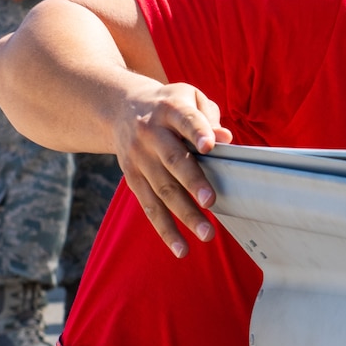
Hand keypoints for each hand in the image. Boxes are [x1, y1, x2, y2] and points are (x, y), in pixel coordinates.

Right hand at [112, 81, 236, 257]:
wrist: (120, 107)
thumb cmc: (168, 105)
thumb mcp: (188, 97)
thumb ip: (207, 116)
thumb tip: (224, 137)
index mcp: (169, 109)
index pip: (185, 120)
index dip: (197, 132)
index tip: (210, 146)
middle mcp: (150, 134)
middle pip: (172, 160)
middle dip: (192, 182)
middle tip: (212, 202)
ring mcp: (139, 158)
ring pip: (161, 189)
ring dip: (183, 213)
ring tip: (206, 233)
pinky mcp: (132, 177)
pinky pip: (149, 206)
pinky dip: (165, 229)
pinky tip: (181, 248)